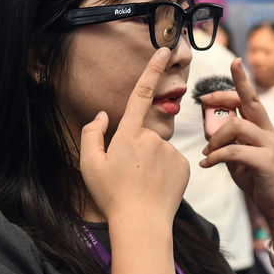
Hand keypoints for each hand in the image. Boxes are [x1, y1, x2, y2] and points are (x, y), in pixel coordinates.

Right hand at [79, 47, 189, 225]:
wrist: (142, 223)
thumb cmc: (112, 195)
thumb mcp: (89, 165)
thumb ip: (92, 134)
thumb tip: (102, 115)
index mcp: (129, 134)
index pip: (141, 94)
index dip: (152, 69)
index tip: (163, 49)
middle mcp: (153, 137)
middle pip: (143, 135)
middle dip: (137, 150)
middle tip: (128, 176)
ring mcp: (171, 150)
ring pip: (158, 150)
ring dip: (151, 162)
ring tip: (142, 185)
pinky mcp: (185, 165)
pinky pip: (172, 162)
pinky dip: (164, 172)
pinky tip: (156, 187)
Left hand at [199, 59, 273, 251]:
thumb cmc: (258, 181)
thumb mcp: (239, 159)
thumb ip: (229, 143)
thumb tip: (210, 133)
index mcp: (263, 128)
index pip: (251, 98)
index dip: (241, 80)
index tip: (233, 62)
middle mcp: (269, 132)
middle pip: (248, 101)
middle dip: (226, 92)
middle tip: (203, 98)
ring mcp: (269, 145)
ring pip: (236, 126)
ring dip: (214, 138)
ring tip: (206, 152)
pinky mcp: (266, 161)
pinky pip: (235, 151)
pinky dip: (216, 156)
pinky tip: (207, 164)